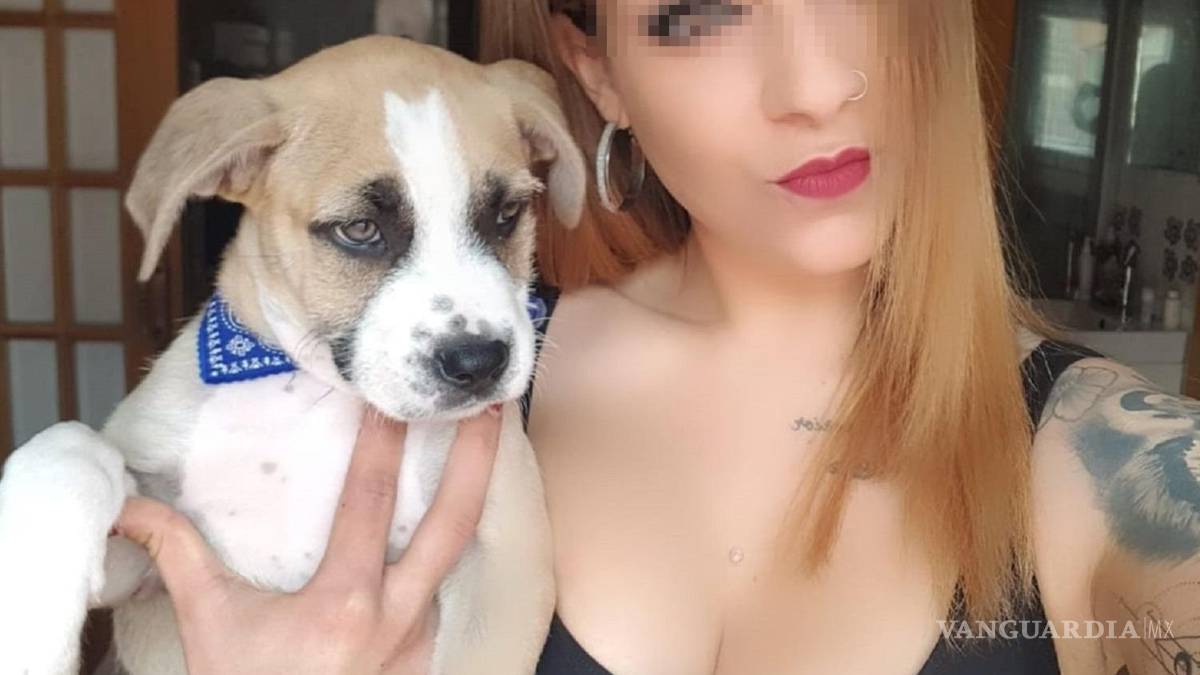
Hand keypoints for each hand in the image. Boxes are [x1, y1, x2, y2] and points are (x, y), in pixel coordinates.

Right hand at [114, 404, 503, 674]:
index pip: (371, 501)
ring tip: (484, 453)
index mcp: (343, 604)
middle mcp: (397, 619)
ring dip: (472, 506)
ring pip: (458, 562)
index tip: (396, 395)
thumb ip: (180, 555)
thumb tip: (131, 506)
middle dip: (478, 458)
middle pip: (454, 523)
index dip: (384, 441)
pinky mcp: (428, 662)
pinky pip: (443, 598)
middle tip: (489, 405)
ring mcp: (421, 643)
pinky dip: (446, 559)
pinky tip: (447, 526)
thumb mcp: (209, 624)